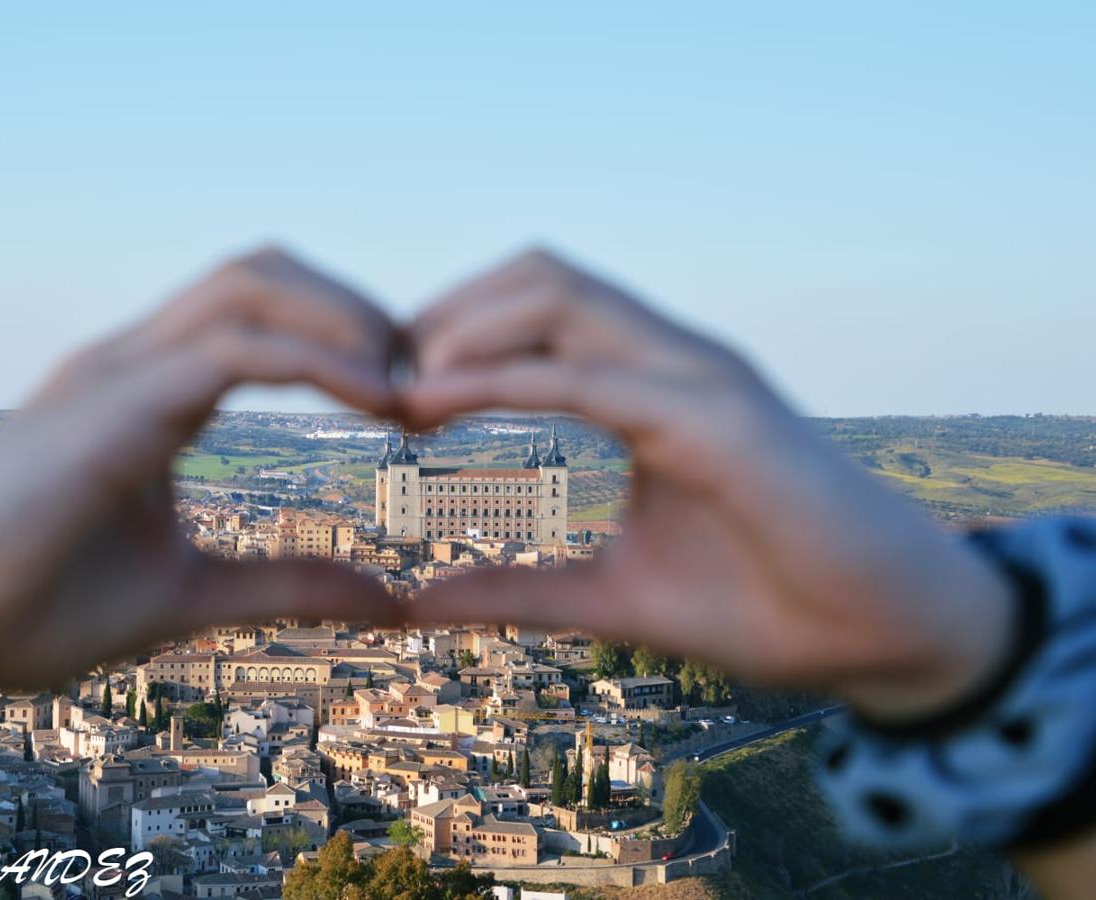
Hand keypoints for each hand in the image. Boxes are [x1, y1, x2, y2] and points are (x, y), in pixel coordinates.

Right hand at [0, 248, 400, 711]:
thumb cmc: (31, 608)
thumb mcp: (191, 597)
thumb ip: (287, 586)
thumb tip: (388, 601)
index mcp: (154, 390)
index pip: (266, 312)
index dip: (351, 335)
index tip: (416, 399)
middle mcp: (137, 360)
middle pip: (267, 268)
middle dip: (359, 305)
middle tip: (426, 377)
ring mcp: (118, 371)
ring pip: (253, 280)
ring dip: (348, 315)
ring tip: (410, 385)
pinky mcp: (109, 404)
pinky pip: (233, 349)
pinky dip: (318, 362)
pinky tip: (376, 404)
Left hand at [402, 249, 1013, 722]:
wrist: (882, 638)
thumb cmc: (765, 604)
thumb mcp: (611, 597)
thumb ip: (518, 589)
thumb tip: (417, 602)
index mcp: (650, 386)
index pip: (534, 314)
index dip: (449, 338)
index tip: (384, 396)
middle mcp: (672, 361)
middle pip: (537, 273)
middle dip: (443, 312)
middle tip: (378, 382)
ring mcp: (698, 377)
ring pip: (558, 292)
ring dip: (464, 327)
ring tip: (398, 387)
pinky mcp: (719, 417)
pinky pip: (593, 372)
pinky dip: (505, 376)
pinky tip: (437, 402)